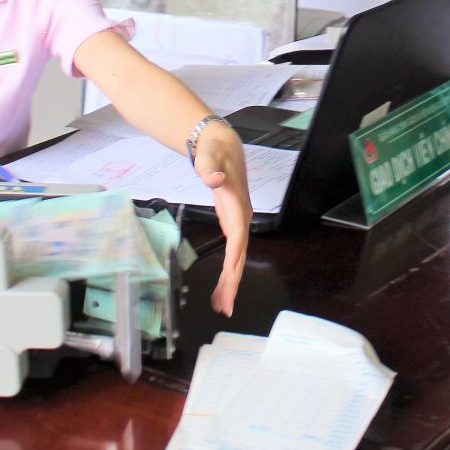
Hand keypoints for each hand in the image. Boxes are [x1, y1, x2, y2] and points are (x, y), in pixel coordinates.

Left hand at [191, 122, 249, 315]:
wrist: (222, 144)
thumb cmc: (215, 150)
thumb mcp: (210, 156)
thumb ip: (209, 168)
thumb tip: (214, 179)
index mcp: (236, 205)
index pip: (237, 237)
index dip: (234, 259)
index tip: (229, 280)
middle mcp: (241, 216)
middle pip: (239, 254)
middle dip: (232, 281)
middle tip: (224, 305)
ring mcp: (238, 221)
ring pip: (237, 256)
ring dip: (230, 280)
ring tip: (221, 303)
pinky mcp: (232, 222)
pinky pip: (232, 251)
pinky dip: (227, 269)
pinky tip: (222, 284)